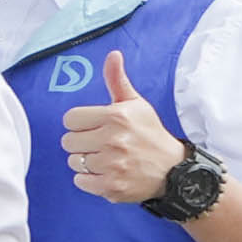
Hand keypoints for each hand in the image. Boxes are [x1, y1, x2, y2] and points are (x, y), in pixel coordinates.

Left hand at [62, 86, 194, 209]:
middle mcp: (114, 140)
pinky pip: (80, 181)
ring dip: (86, 162)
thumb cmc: (150, 134)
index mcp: (116, 117)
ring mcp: (113, 165)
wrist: (174, 170)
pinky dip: (89, 180)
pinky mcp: (112, 186)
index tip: (96, 127)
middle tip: (102, 144)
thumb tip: (113, 54)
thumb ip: (117, 80)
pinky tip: (107, 173)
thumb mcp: (136, 104)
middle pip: (67, 141)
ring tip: (107, 159)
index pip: (70, 119)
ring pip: (73, 161)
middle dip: (82, 143)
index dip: (81, 124)